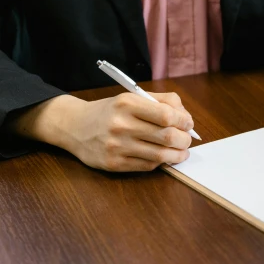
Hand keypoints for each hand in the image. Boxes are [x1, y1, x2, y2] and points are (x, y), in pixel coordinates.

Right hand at [7, 91, 194, 172]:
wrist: (75, 126)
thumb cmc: (109, 111)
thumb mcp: (131, 97)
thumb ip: (160, 101)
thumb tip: (185, 115)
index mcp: (127, 104)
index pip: (166, 115)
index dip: (183, 120)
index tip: (188, 123)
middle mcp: (121, 125)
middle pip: (166, 136)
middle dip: (184, 140)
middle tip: (188, 139)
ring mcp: (116, 146)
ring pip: (159, 155)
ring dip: (177, 155)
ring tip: (182, 152)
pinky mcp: (113, 164)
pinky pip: (146, 166)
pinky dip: (160, 162)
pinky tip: (163, 157)